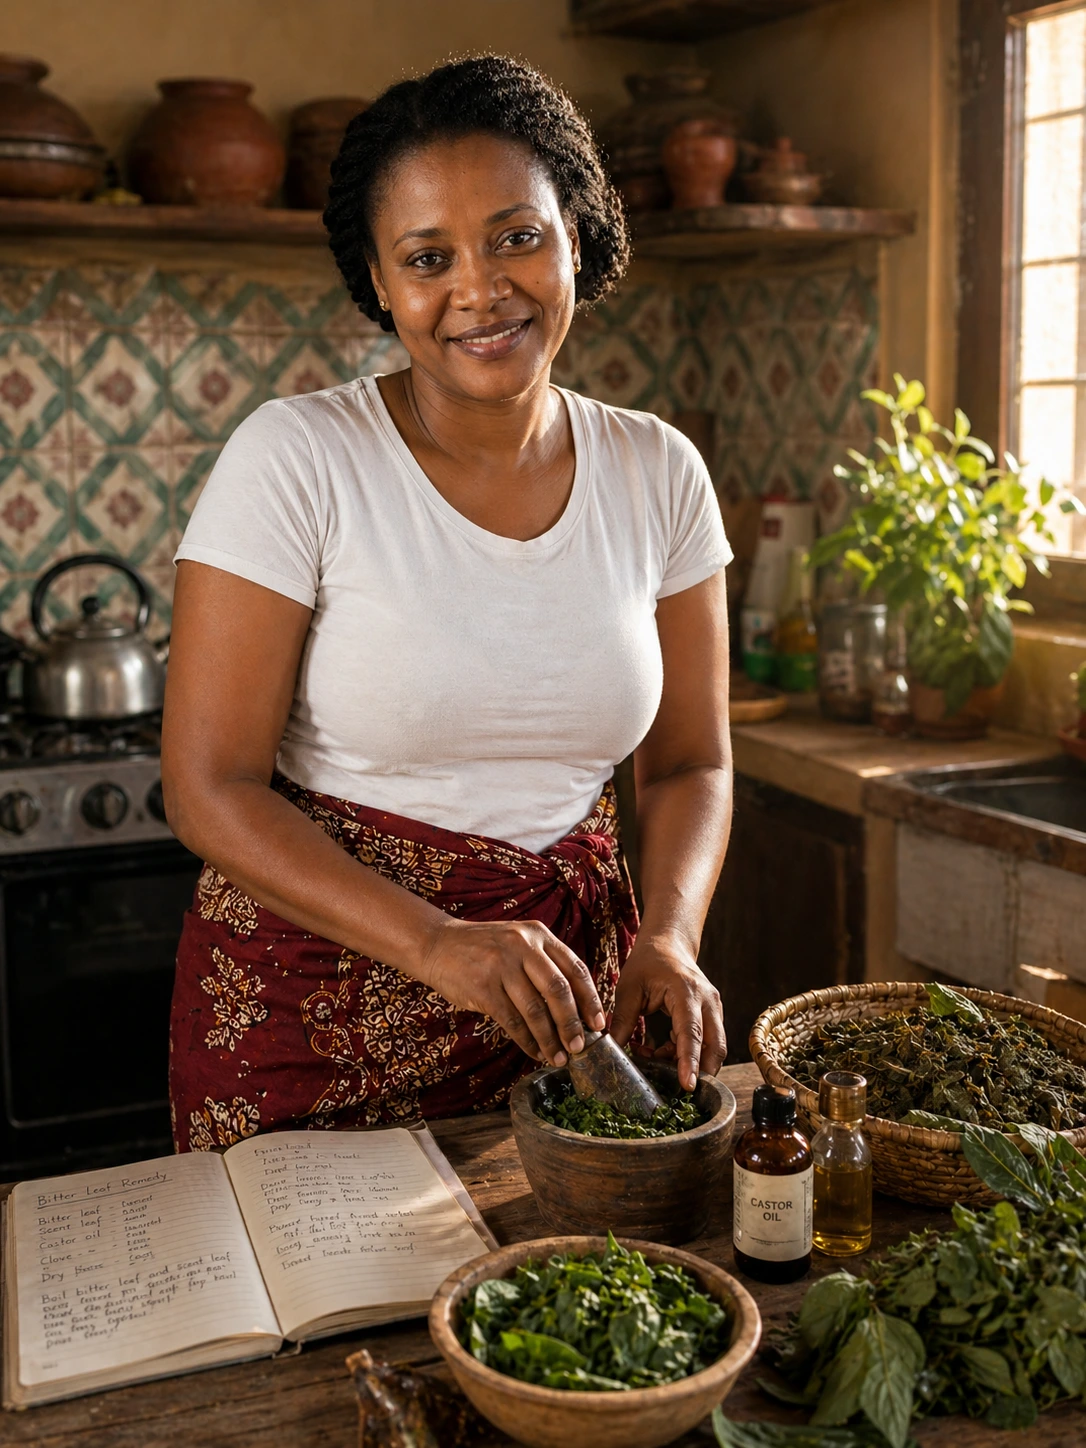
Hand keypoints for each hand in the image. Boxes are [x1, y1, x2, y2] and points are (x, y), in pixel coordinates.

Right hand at [419, 918, 605, 1065]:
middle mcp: (523, 946)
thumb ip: (545, 965)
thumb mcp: (518, 942)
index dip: (590, 999)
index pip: (575, 968)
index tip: (598, 1024)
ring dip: (550, 1039)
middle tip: (580, 1047)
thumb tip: (575, 1009)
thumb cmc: (484, 949)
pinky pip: (512, 1021)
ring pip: (536, 1010)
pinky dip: (527, 1041)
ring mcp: (502, 966)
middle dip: (572, 1024)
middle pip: (559, 990)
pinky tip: (534, 1052)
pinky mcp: (483, 987)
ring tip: (558, 1057)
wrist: (437, 944)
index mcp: (538, 934)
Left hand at [609, 933, 725, 1090]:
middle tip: (677, 1091)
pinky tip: (658, 1050)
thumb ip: (622, 1019)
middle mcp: (707, 1002)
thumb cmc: (648, 962)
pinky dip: (684, 1054)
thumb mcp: (629, 988)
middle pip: (714, 1046)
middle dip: (701, 1072)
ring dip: (687, 1062)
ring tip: (652, 1057)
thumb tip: (610, 1050)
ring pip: (711, 1048)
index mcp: (687, 992)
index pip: (691, 1032)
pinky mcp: (711, 1016)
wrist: (668, 944)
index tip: (688, 1085)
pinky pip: (703, 1043)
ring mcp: (713, 1009)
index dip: (690, 1061)